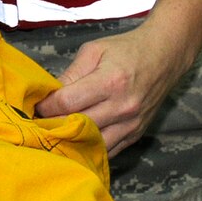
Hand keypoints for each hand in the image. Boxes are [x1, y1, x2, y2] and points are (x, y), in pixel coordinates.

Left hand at [35, 25, 189, 154]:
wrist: (164, 56)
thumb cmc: (126, 49)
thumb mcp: (94, 51)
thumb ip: (71, 74)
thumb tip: (49, 94)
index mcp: (110, 82)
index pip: (68, 103)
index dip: (46, 107)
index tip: (36, 106)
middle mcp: (123, 107)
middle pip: (78, 126)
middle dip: (53, 125)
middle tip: (38, 122)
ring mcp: (131, 124)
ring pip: (93, 144)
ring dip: (71, 141)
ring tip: (55, 134)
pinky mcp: (136, 134)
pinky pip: (109, 151)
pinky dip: (90, 148)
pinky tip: (76, 142)